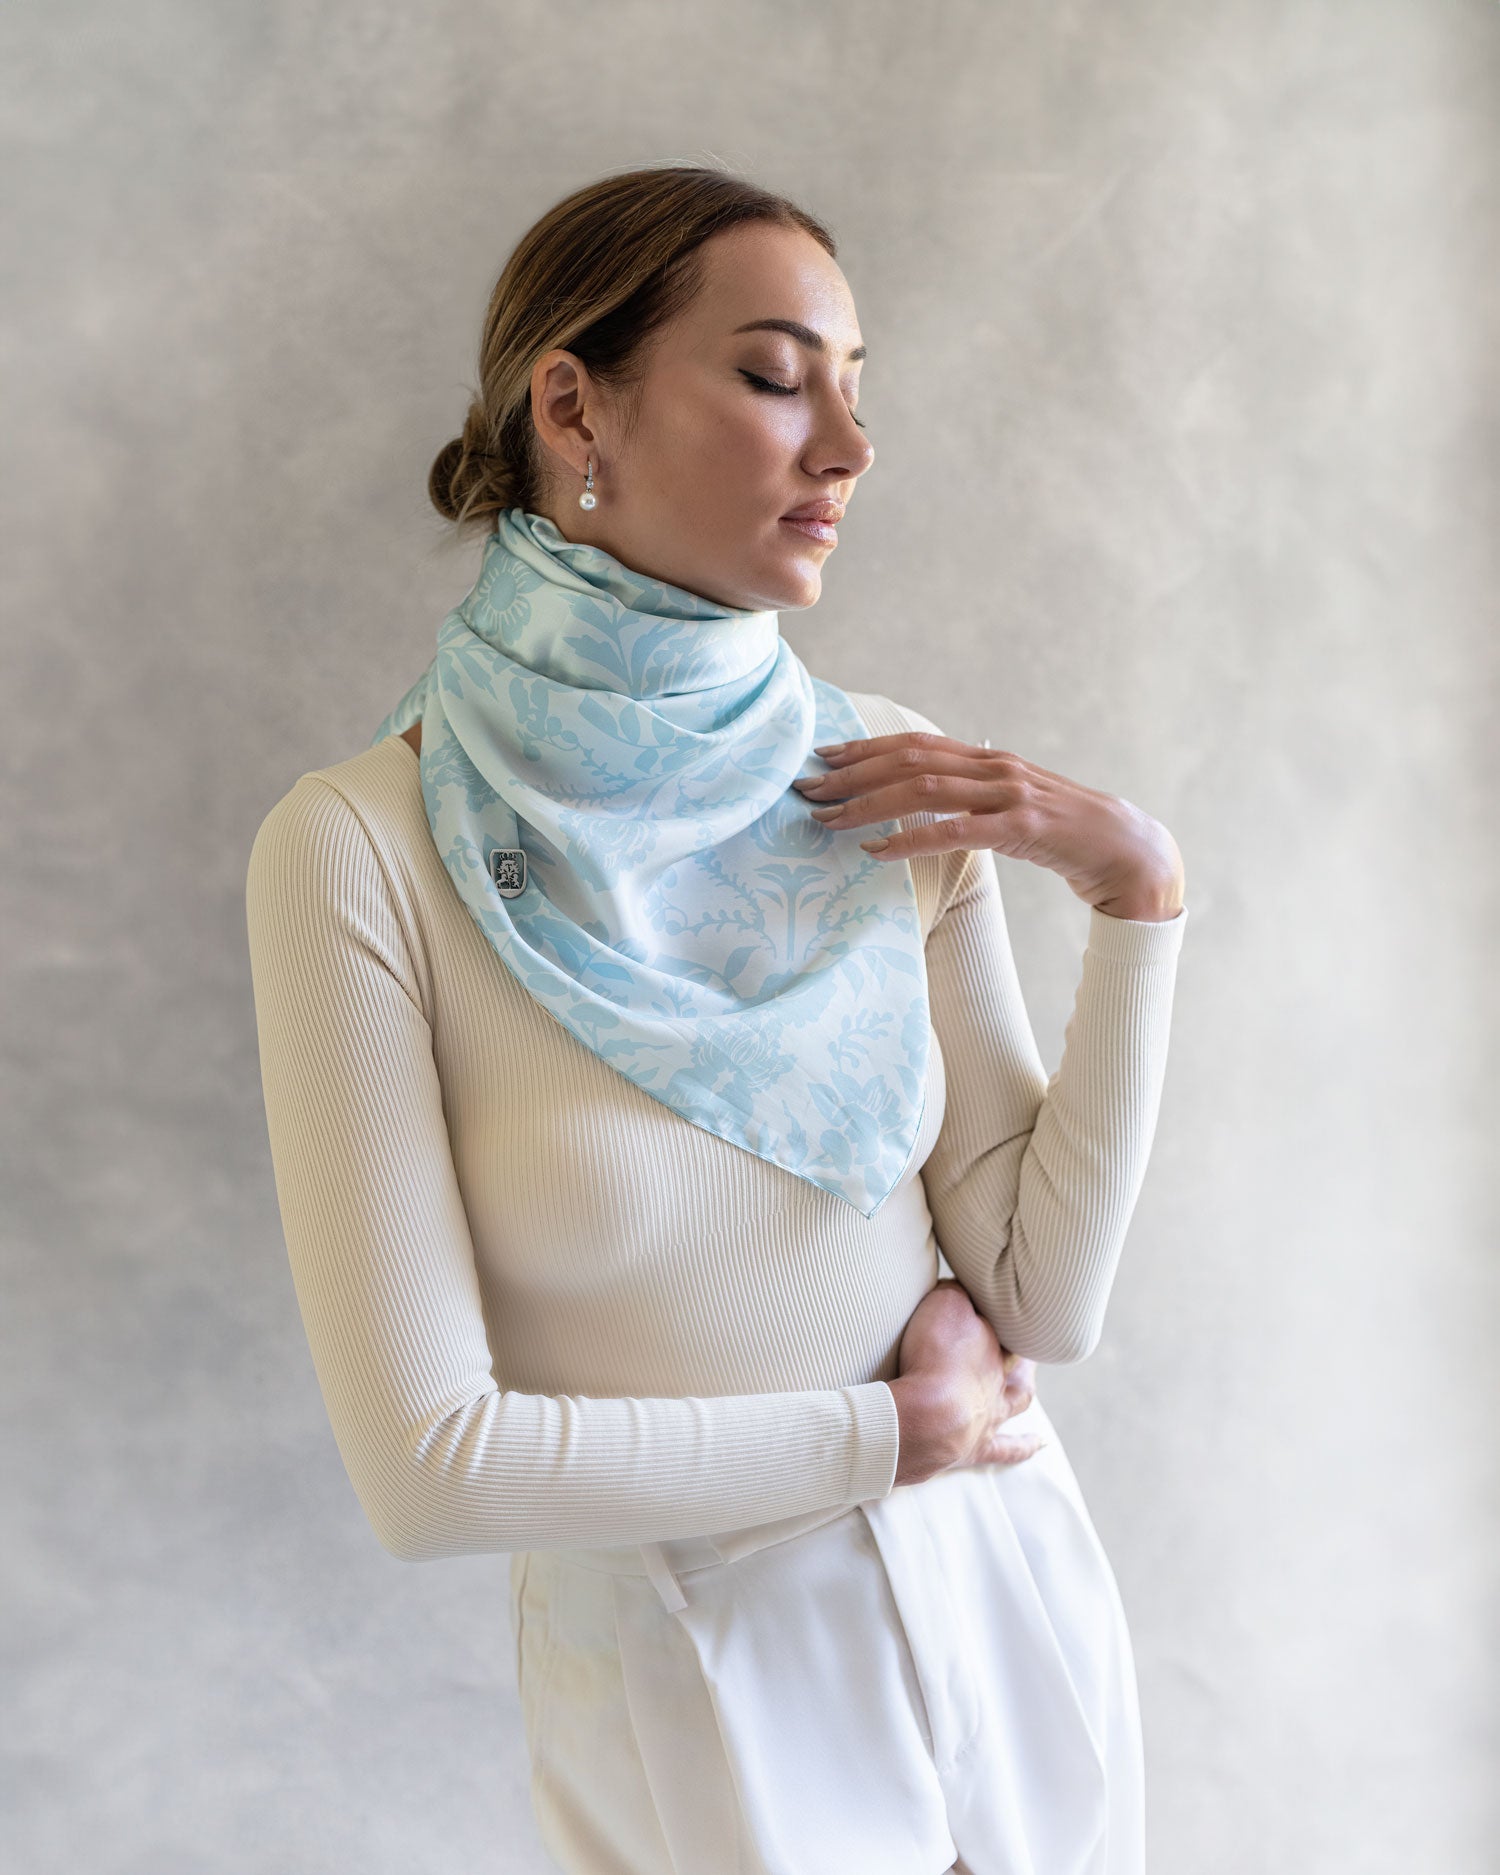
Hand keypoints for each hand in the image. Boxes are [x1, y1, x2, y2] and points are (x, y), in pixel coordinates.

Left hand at [792, 731, 1184, 919]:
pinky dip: (909, 838)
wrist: (1125, 851)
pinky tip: (876, 850)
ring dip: (868, 803)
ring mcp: (1008, 794)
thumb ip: (969, 797)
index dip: (864, 747)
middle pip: (909, 759)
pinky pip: (954, 831)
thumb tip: (921, 798)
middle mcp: (993, 767)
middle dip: (852, 772)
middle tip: (808, 788)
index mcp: (986, 759)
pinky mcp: (1021, 827)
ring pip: (923, 789)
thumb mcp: (1008, 807)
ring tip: (829, 819)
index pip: (913, 743)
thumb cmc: (1061, 833)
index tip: (822, 756)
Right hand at [889, 1278, 1044, 1485]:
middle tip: (1015, 1339)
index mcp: (992, 1345)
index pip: (1003, 1324)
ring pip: (1017, 1399)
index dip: (1000, 1313)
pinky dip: (1025, 1446)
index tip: (999, 1298)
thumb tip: (962, 1286)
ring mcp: (990, 1416)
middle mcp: (997, 1381)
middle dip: (1014, 1349)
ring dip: (1023, 1387)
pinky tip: (1040, 1444)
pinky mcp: (976, 1449)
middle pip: (1014, 1361)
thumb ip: (956, 1291)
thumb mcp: (943, 1304)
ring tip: (1030, 1380)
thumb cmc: (935, 1358)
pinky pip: (1009, 1448)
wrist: (926, 1419)